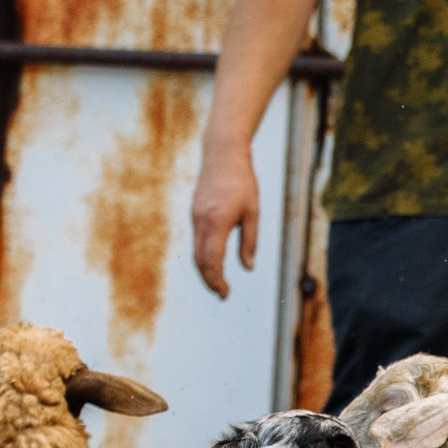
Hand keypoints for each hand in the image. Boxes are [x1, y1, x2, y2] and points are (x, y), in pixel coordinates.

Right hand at [191, 143, 260, 299]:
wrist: (222, 154)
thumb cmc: (243, 181)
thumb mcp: (253, 212)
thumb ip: (250, 241)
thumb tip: (247, 267)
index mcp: (217, 222)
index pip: (213, 260)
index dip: (217, 280)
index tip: (225, 294)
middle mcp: (201, 221)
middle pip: (200, 260)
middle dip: (209, 280)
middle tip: (222, 294)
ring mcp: (195, 217)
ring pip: (196, 251)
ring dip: (205, 270)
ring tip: (218, 282)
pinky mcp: (195, 212)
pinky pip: (197, 240)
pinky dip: (203, 255)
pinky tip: (213, 262)